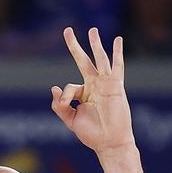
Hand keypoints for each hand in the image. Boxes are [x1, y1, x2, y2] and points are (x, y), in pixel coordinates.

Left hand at [50, 27, 135, 154]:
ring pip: (99, 60)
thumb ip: (59, 105)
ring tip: (92, 30)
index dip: (64, 95)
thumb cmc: (91, 134)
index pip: (69, 87)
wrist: (109, 142)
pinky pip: (117, 66)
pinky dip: (117, 53)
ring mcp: (105, 84)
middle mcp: (94, 86)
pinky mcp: (116, 86)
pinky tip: (118, 40)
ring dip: (95, 44)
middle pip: (83, 61)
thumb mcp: (70, 120)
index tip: (63, 104)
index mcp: (83, 94)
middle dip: (75, 46)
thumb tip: (53, 88)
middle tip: (67, 30)